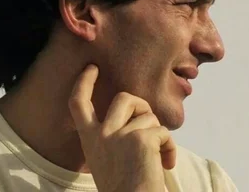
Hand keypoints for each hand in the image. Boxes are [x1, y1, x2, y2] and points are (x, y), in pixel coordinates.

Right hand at [68, 64, 176, 191]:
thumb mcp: (106, 158)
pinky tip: (166, 164)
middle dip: (141, 105)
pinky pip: (163, 131)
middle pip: (123, 98)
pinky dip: (170, 147)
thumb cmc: (125, 187)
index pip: (79, 104)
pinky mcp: (141, 138)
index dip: (84, 82)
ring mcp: (119, 135)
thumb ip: (112, 135)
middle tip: (149, 123)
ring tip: (156, 157)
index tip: (92, 68)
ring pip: (148, 115)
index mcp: (90, 139)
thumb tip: (134, 115)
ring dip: (157, 134)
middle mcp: (101, 134)